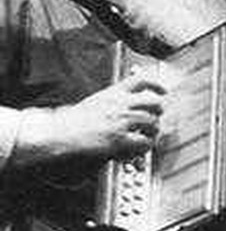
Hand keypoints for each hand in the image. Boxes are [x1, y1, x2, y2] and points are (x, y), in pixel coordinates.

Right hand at [14, 73, 166, 165]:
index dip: (157, 85)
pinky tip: (137, 150)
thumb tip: (129, 107)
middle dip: (158, 113)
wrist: (57, 136)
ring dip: (153, 132)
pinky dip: (144, 148)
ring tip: (145, 138)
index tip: (163, 91)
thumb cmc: (71, 123)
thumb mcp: (94, 103)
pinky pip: (145, 142)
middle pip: (155, 102)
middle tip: (154, 121)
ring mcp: (121, 121)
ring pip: (153, 123)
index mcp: (112, 93)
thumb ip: (112, 103)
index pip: (141, 80)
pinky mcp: (120, 139)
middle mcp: (120, 104)